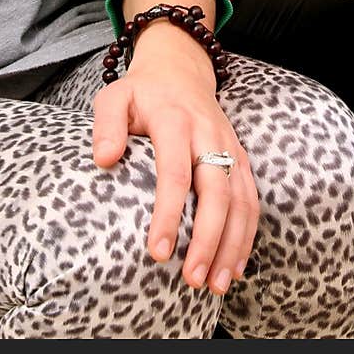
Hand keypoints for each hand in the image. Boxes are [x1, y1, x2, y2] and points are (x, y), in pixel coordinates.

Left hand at [91, 24, 257, 294]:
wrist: (181, 68)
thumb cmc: (142, 92)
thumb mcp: (115, 96)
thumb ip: (106, 124)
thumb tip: (103, 160)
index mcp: (175, 121)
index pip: (175, 173)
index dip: (169, 215)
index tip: (157, 253)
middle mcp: (209, 135)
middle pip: (216, 192)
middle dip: (208, 240)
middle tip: (192, 279)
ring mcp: (229, 146)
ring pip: (240, 200)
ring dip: (232, 245)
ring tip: (216, 285)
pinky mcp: (240, 158)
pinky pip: (251, 199)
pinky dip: (247, 235)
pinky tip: (236, 267)